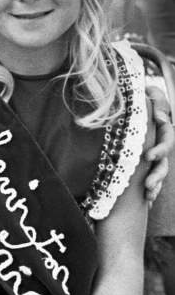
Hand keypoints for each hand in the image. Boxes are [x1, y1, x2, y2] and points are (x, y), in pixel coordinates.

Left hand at [144, 84, 172, 201]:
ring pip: (160, 172)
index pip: (167, 140)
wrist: (128, 105)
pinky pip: (152, 178)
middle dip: (157, 174)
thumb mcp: (148, 95)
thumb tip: (160, 118)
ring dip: (155, 184)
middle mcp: (161, 143)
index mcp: (162, 128)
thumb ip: (157, 101)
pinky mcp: (147, 162)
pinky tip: (148, 200)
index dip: (160, 149)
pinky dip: (151, 189)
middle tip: (147, 184)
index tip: (148, 157)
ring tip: (148, 195)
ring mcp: (156, 155)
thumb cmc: (139, 97)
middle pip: (164, 161)